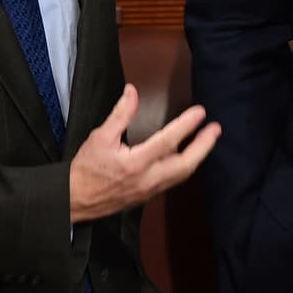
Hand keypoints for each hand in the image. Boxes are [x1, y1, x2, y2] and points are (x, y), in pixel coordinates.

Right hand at [68, 84, 220, 222]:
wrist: (76, 201)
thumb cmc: (86, 168)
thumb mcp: (99, 137)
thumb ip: (119, 114)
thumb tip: (132, 92)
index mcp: (136, 163)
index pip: (168, 141)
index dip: (186, 125)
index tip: (200, 112)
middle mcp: (148, 179)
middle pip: (185, 164)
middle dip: (204, 146)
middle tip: (216, 129)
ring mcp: (150, 190)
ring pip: (182, 174)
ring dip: (198, 156)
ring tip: (208, 140)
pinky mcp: (149, 195)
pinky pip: (173, 180)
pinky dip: (185, 166)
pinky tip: (189, 156)